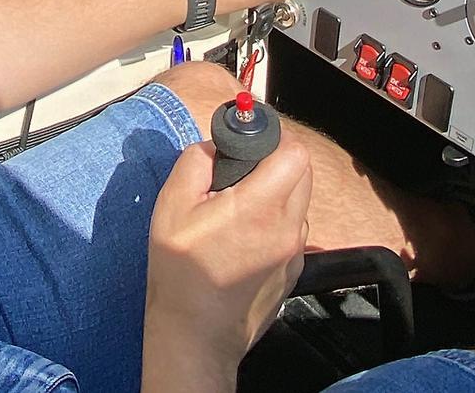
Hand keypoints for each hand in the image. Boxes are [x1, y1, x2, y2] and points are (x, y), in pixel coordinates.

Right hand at [142, 139, 312, 387]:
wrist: (197, 335)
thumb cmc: (181, 271)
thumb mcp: (172, 205)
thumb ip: (196, 161)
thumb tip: (215, 146)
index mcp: (261, 206)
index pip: (294, 152)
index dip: (273, 139)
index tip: (249, 143)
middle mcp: (288, 228)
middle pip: (302, 173)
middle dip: (275, 162)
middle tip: (240, 173)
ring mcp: (295, 254)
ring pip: (299, 203)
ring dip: (276, 194)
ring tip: (238, 211)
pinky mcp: (293, 273)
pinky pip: (293, 231)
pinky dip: (275, 223)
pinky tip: (243, 240)